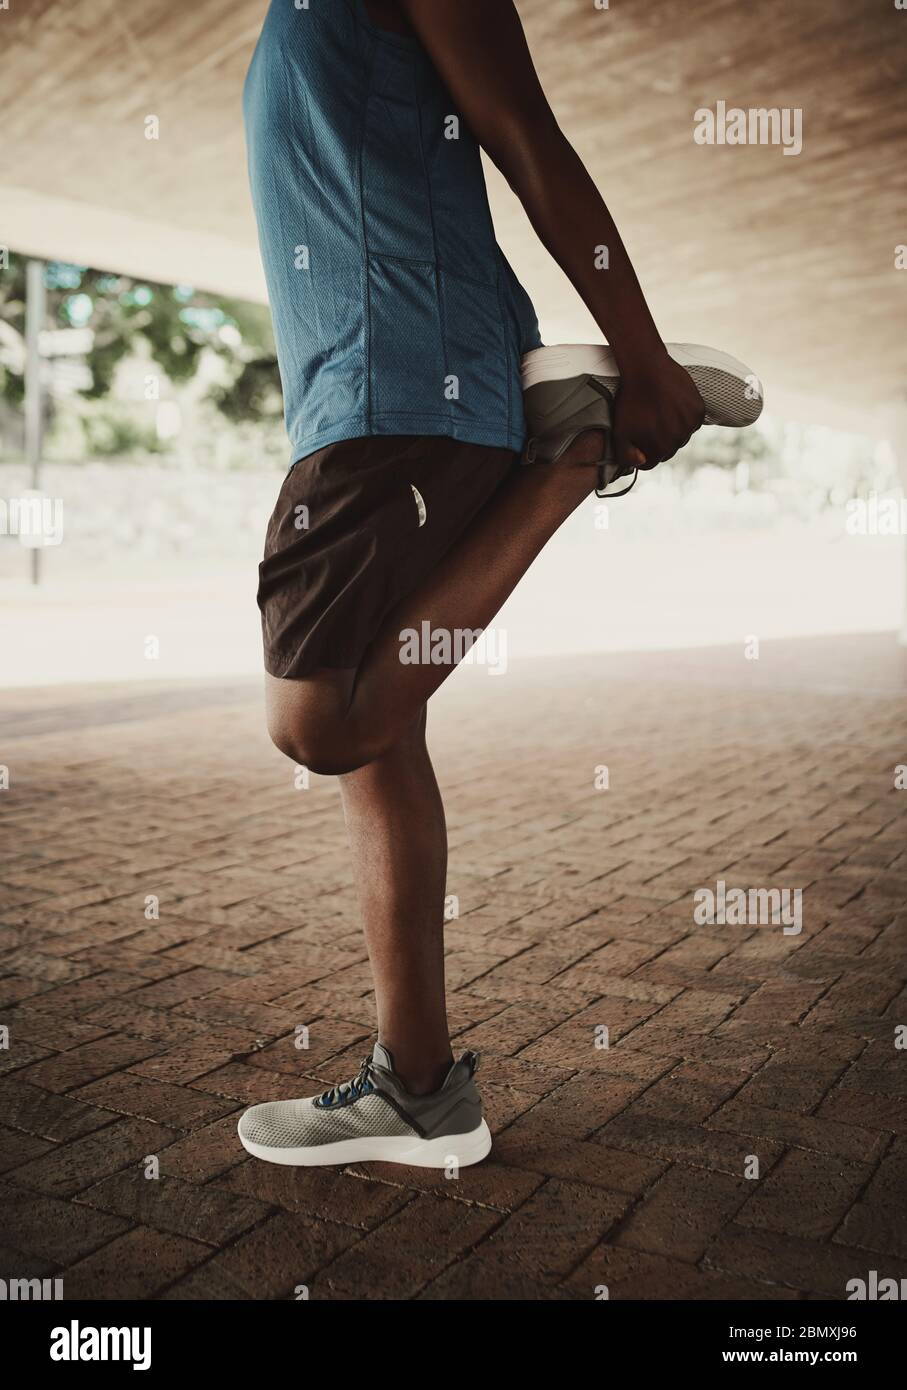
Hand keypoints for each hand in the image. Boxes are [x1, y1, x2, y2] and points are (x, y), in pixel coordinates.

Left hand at [612, 351, 706, 471]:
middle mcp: (678, 441)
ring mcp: (690, 426)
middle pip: (667, 450)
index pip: (651, 462)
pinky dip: (684, 417)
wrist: (646, 368)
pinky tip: (672, 404)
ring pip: (681, 436)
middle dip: (657, 440)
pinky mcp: (699, 411)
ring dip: (672, 429)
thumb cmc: (630, 400)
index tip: (638, 436)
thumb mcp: (620, 431)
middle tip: (648, 420)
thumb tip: (642, 463)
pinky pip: (692, 422)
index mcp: (659, 449)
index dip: (641, 450)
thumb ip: (626, 455)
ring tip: (660, 411)